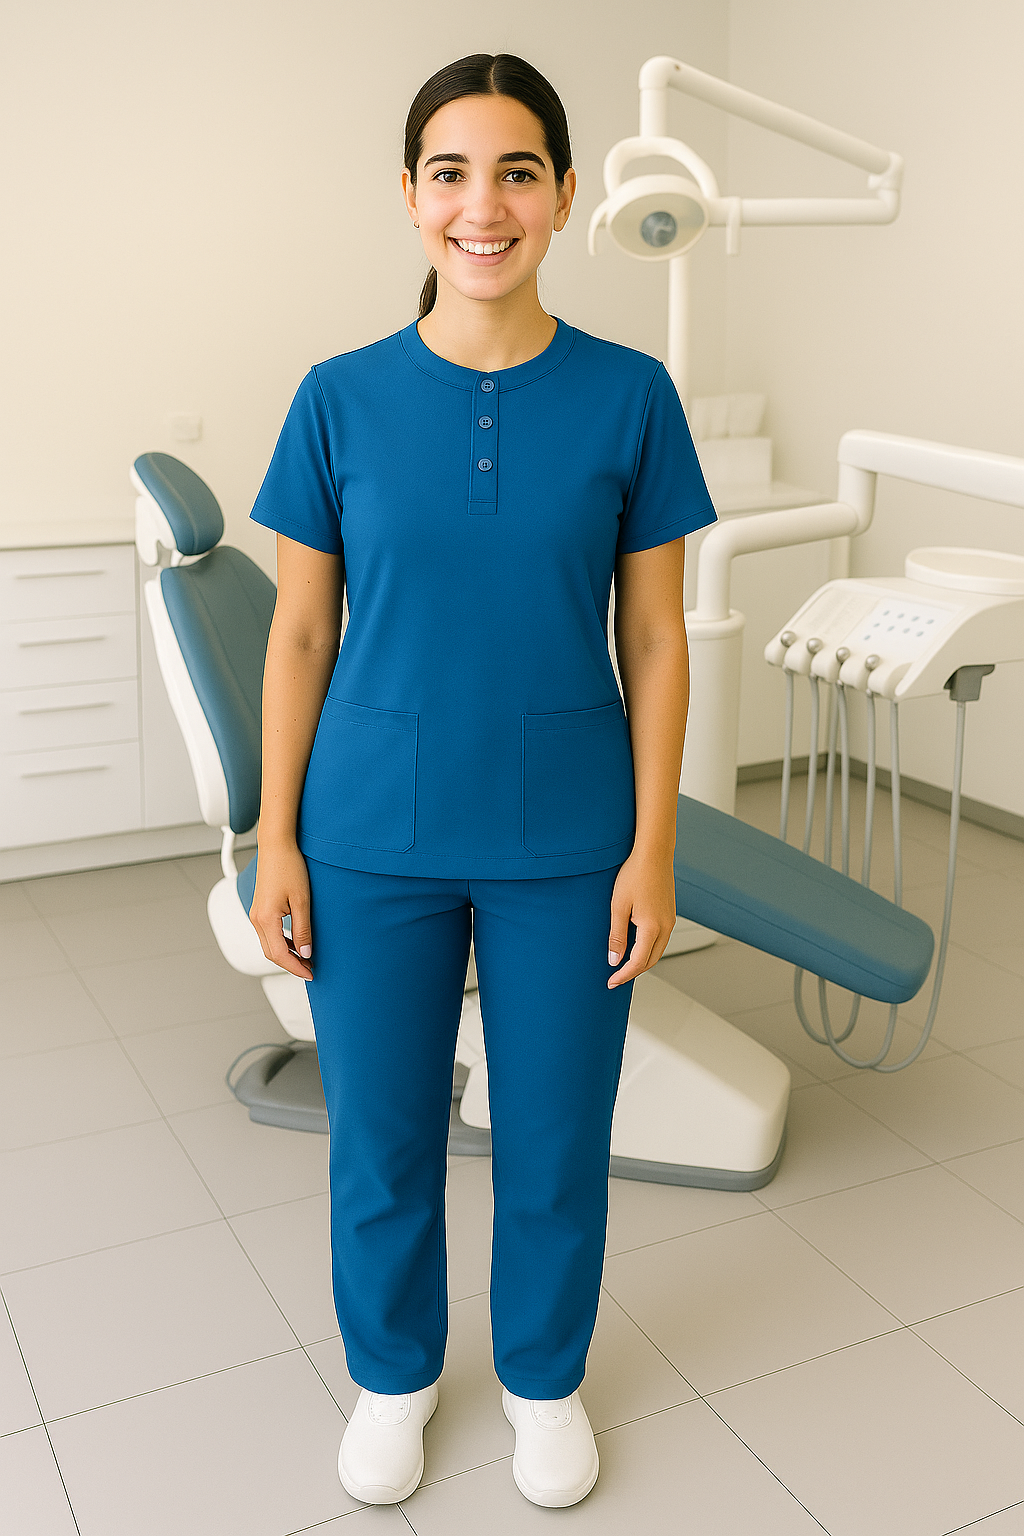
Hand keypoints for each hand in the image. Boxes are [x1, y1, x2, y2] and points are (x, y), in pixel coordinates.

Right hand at [250, 840, 313, 981]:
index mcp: (265, 919)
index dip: (295, 968)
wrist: (276, 846)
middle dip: (290, 965)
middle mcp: (256, 918)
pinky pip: (268, 933)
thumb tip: (305, 953)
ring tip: (306, 958)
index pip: (279, 955)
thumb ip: (303, 930)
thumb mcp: (302, 901)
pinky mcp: (260, 909)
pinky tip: (297, 942)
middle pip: (271, 953)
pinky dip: (282, 942)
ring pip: (269, 944)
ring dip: (286, 954)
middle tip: (310, 969)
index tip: (310, 973)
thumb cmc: (289, 867)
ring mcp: (256, 914)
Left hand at [607, 849, 676, 987]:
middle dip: (633, 972)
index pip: (638, 962)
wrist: (654, 853)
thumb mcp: (618, 906)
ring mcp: (670, 920)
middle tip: (615, 978)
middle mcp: (666, 927)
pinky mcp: (669, 914)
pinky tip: (636, 947)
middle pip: (651, 961)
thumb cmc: (635, 874)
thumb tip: (614, 960)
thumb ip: (617, 936)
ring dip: (642, 962)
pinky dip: (648, 949)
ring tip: (624, 966)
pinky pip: (660, 940)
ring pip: (657, 951)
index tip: (611, 982)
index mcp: (653, 927)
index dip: (623, 975)